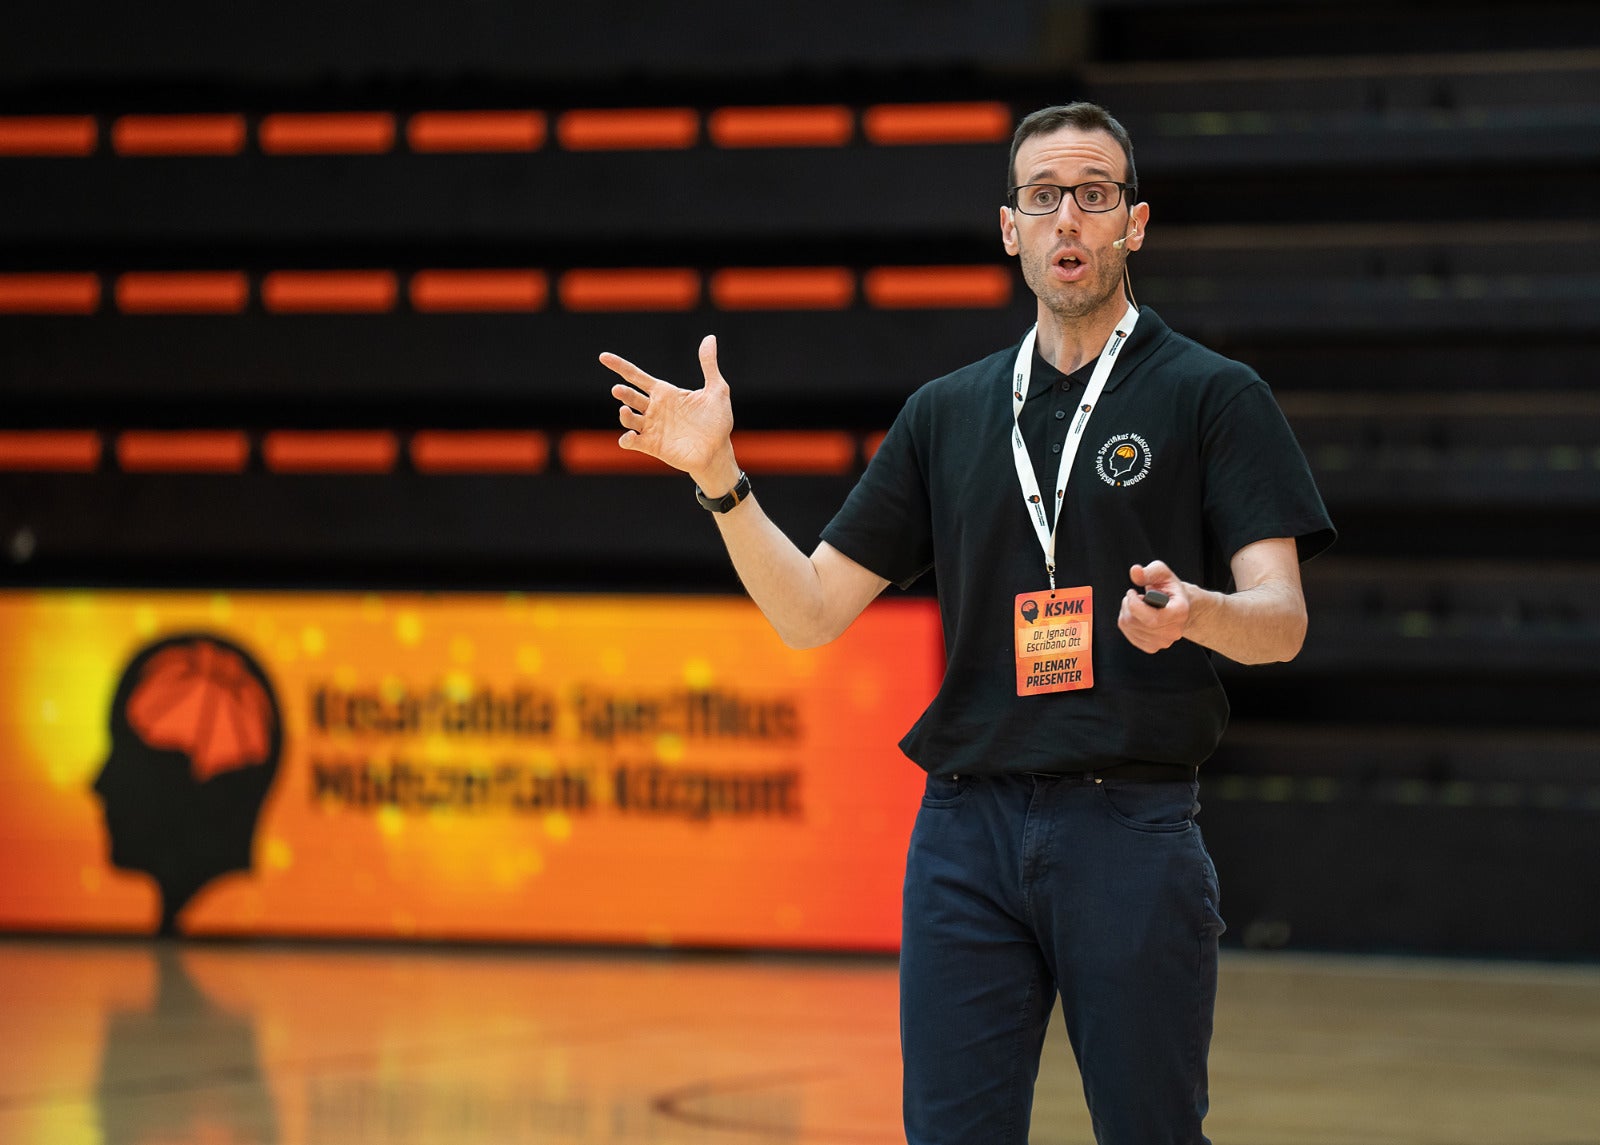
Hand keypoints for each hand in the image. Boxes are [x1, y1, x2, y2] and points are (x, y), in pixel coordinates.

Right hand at [599, 334, 737, 490]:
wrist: (719, 451)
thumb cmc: (717, 421)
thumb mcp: (717, 390)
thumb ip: (709, 365)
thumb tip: (709, 338)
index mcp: (665, 393)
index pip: (636, 376)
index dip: (619, 366)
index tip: (603, 357)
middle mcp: (655, 409)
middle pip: (630, 397)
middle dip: (623, 393)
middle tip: (618, 390)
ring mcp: (652, 428)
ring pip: (629, 419)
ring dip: (624, 415)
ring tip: (624, 411)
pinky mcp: (653, 446)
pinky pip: (634, 441)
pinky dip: (627, 439)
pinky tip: (629, 436)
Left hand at [1118, 560, 1189, 653]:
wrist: (1177, 607)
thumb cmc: (1169, 589)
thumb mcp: (1163, 573)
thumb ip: (1150, 571)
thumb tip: (1135, 572)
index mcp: (1180, 612)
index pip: (1151, 618)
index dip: (1134, 604)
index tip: (1132, 592)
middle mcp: (1174, 631)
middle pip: (1135, 622)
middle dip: (1129, 605)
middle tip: (1137, 597)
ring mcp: (1163, 642)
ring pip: (1129, 627)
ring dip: (1127, 612)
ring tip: (1140, 605)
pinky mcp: (1152, 647)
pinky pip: (1129, 634)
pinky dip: (1127, 623)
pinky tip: (1138, 616)